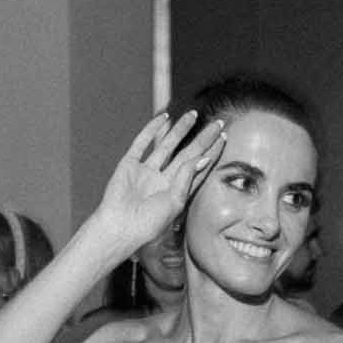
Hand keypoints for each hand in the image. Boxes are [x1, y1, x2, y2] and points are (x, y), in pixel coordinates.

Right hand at [97, 110, 226, 253]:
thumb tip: (204, 157)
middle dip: (202, 139)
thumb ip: (188, 178)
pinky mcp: (130, 165)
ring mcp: (146, 172)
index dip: (211, 152)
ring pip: (167, 145)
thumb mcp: (175, 202)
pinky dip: (152, 129)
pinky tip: (164, 117)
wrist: (119, 227)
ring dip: (180, 130)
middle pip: (187, 154)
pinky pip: (142, 143)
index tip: (223, 137)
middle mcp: (164, 181)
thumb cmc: (148, 223)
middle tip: (217, 123)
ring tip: (193, 115)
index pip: (199, 168)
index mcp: (177, 192)